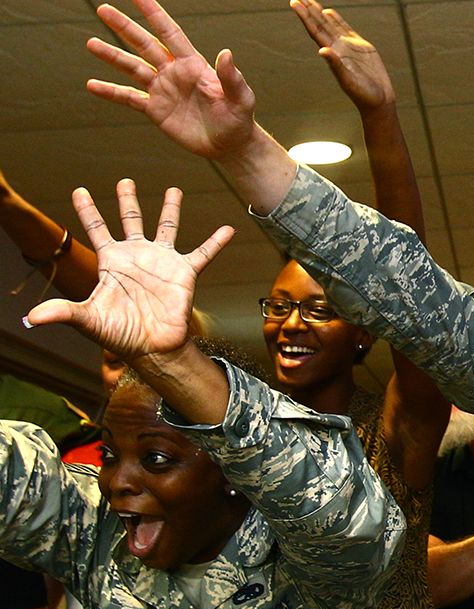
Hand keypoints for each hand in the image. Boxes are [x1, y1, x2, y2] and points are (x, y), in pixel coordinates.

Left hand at [23, 179, 231, 362]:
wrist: (152, 348)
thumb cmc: (119, 335)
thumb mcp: (88, 320)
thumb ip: (63, 312)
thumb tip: (31, 318)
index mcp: (112, 262)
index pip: (96, 229)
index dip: (87, 210)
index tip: (78, 190)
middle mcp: (137, 257)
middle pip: (131, 220)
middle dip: (127, 200)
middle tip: (125, 181)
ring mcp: (162, 262)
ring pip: (166, 228)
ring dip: (170, 209)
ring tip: (174, 189)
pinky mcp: (185, 273)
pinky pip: (203, 254)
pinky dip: (215, 242)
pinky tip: (227, 229)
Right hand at [85, 0, 257, 160]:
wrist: (230, 145)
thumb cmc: (239, 119)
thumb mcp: (240, 98)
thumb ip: (231, 76)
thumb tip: (226, 53)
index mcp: (192, 64)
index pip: (169, 32)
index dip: (154, 13)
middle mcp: (174, 72)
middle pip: (144, 44)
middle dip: (124, 27)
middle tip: (103, 9)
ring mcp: (162, 90)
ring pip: (132, 68)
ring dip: (112, 56)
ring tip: (91, 42)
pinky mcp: (156, 110)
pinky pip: (129, 98)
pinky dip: (111, 92)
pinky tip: (92, 85)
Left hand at [292, 0, 394, 111]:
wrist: (378, 100)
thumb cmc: (363, 94)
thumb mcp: (348, 81)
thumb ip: (335, 65)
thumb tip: (322, 50)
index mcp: (332, 54)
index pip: (315, 31)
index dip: (305, 17)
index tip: (294, 3)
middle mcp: (338, 48)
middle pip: (319, 25)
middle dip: (308, 11)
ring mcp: (348, 46)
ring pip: (330, 25)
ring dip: (319, 13)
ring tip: (309, 0)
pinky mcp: (360, 47)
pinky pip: (345, 29)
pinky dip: (336, 20)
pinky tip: (329, 13)